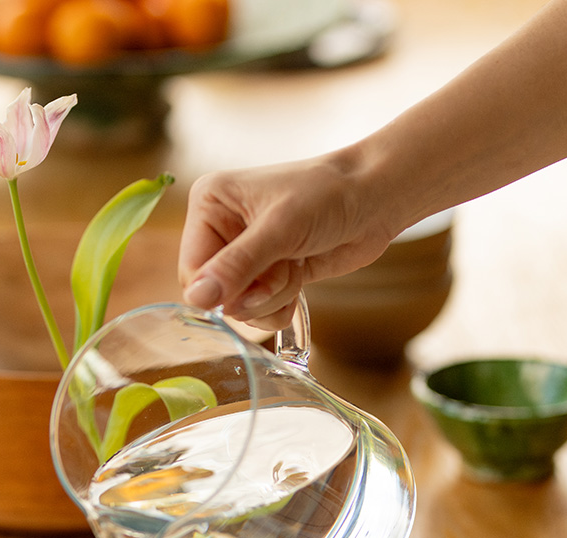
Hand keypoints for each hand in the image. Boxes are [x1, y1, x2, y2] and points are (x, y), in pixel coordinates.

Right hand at [177, 150, 396, 328]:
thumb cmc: (328, 195)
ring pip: (240, 307)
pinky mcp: (268, 274)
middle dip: (254, 294)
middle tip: (284, 269)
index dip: (220, 290)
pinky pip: (260, 312)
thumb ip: (237, 266)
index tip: (253, 286)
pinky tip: (300, 279)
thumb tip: (197, 299)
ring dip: (273, 298)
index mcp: (209, 204)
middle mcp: (221, 229)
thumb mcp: (279, 229)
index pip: (191, 270)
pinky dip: (281, 307)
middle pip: (216, 294)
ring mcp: (246, 255)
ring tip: (296, 266)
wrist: (375, 198)